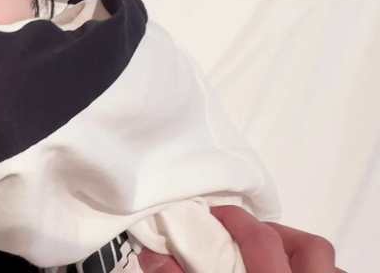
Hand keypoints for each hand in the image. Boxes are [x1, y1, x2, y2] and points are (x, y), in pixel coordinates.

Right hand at [138, 206, 345, 272]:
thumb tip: (153, 254)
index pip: (260, 239)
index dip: (235, 220)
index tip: (214, 215)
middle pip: (310, 247)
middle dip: (278, 232)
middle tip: (249, 232)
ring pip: (330, 264)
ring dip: (303, 253)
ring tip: (275, 255)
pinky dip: (315, 272)